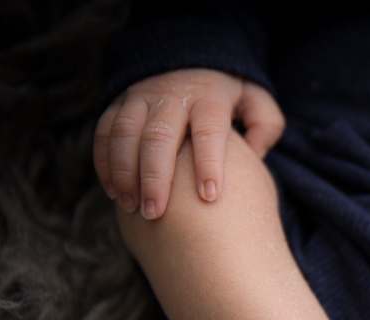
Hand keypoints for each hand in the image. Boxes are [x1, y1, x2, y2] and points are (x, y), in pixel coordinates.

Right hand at [93, 68, 283, 218]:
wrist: (188, 57)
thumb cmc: (227, 95)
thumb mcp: (255, 100)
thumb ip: (265, 124)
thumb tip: (257, 153)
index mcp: (209, 97)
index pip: (209, 130)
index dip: (209, 163)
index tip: (210, 197)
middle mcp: (172, 95)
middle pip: (159, 135)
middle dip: (155, 176)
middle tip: (155, 212)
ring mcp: (141, 97)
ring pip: (125, 132)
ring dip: (124, 171)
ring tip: (131, 206)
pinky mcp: (119, 103)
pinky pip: (105, 131)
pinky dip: (105, 161)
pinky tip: (114, 191)